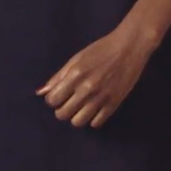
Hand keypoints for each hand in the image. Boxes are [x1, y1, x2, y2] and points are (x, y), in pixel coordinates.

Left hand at [38, 26, 154, 127]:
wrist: (130, 47)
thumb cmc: (101, 49)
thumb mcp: (77, 59)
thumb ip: (59, 76)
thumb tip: (41, 93)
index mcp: (75, 75)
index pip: (52, 100)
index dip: (53, 99)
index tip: (60, 95)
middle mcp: (86, 89)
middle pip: (62, 114)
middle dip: (62, 110)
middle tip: (69, 102)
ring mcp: (100, 98)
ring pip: (78, 122)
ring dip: (76, 116)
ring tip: (81, 108)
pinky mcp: (114, 103)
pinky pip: (96, 123)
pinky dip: (92, 119)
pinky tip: (95, 109)